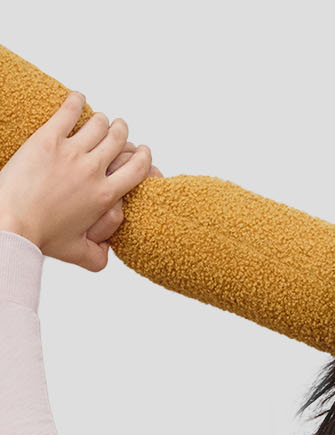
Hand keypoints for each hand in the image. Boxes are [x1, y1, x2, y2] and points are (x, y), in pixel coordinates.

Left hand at [0, 92, 152, 271]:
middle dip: (122, 131)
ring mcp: (71, 152)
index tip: (142, 151)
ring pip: (98, 124)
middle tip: (120, 128)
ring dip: (102, 119)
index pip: (136, 169)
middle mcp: (93, 171)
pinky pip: (69, 111)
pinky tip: (78, 99)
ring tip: (98, 117)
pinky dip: (77, 101)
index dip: (143, 157)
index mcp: (105, 196)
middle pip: (119, 140)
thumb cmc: (42, 238)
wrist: (13, 222)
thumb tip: (108, 257)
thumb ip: (98, 257)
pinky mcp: (48, 139)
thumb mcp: (77, 253)